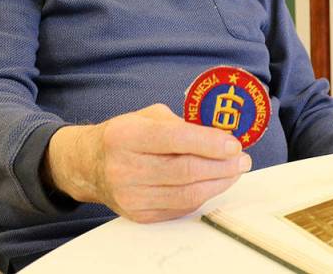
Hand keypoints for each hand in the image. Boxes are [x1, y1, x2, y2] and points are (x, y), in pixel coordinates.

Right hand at [43, 103, 250, 221]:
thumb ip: (182, 124)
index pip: (175, 139)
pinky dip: (203, 195)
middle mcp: (124, 168)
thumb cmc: (126, 135)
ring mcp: (131, 196)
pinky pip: (180, 208)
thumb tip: (222, 135)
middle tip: (243, 159)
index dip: (209, 142)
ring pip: (187, 194)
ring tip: (235, 171)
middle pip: (185, 171)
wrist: (90, 165)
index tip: (234, 143)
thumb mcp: (148, 117)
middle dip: (222, 166)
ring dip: (218, 183)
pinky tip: (214, 183)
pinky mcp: (139, 215)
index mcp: (126, 136)